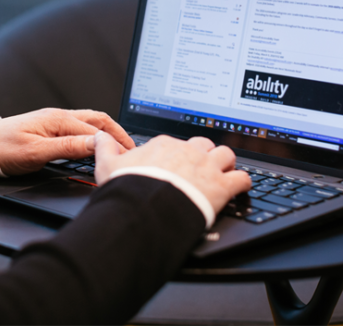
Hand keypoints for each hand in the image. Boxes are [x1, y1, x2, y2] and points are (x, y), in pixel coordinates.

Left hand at [0, 108, 135, 175]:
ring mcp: (55, 122)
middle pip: (97, 120)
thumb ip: (68, 148)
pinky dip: (95, 135)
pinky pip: (79, 128)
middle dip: (117, 132)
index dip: (114, 143)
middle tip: (133, 148)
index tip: (127, 156)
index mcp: (58, 120)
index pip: (95, 130)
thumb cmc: (5, 149)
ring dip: (107, 132)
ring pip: (90, 123)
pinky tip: (99, 145)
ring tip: (122, 146)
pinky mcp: (51, 129)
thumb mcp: (37, 152)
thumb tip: (96, 144)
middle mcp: (59, 117)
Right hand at [93, 133, 250, 213]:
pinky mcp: (222, 186)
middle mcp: (188, 151)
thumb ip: (104, 147)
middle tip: (199, 168)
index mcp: (164, 145)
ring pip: (226, 155)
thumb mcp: (107, 165)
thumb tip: (100, 135)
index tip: (173, 164)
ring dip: (225, 164)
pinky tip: (238, 188)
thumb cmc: (129, 188)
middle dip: (204, 154)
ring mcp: (206, 167)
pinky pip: (243, 178)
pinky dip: (242, 182)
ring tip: (222, 174)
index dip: (176, 154)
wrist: (148, 207)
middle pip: (204, 143)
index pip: (175, 143)